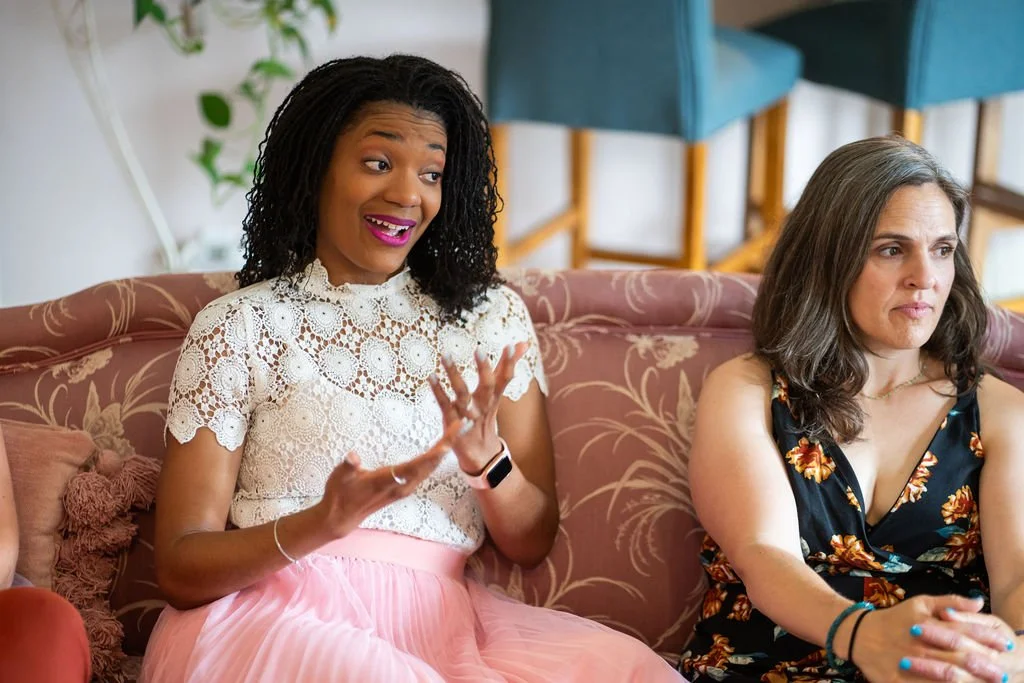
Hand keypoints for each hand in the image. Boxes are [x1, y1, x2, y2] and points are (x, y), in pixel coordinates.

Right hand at [314, 418, 463, 537]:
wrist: (340, 518)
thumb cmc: (339, 494)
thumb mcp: (340, 477)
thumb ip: (348, 466)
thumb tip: (353, 456)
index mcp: (388, 480)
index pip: (416, 466)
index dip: (432, 456)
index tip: (448, 444)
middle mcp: (401, 486)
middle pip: (430, 465)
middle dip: (446, 445)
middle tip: (460, 424)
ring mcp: (404, 489)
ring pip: (429, 469)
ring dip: (443, 451)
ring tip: (455, 432)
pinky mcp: (403, 489)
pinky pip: (424, 472)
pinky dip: (434, 459)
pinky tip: (441, 450)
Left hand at [428, 342, 526, 474]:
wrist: (478, 453)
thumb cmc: (485, 414)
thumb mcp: (497, 391)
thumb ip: (506, 366)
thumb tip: (523, 343)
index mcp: (494, 397)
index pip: (505, 378)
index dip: (509, 363)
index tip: (510, 345)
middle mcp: (483, 405)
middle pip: (487, 386)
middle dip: (484, 368)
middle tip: (479, 349)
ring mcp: (467, 414)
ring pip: (462, 393)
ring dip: (454, 374)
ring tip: (446, 355)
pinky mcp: (451, 421)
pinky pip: (444, 404)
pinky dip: (438, 390)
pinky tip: (431, 376)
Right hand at [852, 595, 1007, 682]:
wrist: (859, 635)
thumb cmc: (895, 619)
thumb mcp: (920, 603)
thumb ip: (950, 602)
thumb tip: (979, 602)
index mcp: (928, 626)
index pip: (964, 633)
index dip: (987, 640)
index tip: (1006, 646)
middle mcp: (922, 646)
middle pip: (959, 659)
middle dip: (985, 668)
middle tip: (1005, 675)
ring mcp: (911, 666)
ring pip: (945, 677)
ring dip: (967, 681)